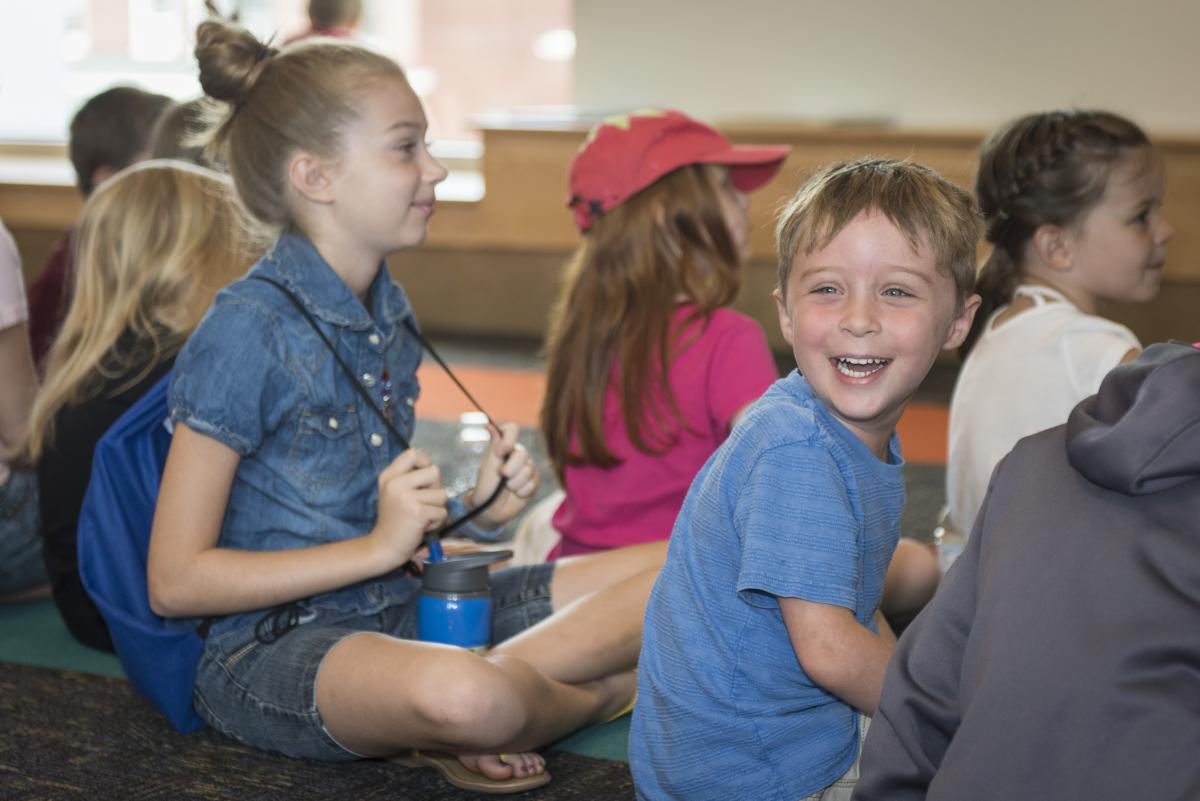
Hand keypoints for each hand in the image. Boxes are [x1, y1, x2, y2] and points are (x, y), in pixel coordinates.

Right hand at [370, 448, 447, 568]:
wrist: (384, 547)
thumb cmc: (394, 520)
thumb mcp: (393, 492)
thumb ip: (409, 478)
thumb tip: (433, 469)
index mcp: (389, 476)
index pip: (413, 453)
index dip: (426, 462)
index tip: (425, 478)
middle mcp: (395, 483)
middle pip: (434, 472)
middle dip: (436, 489)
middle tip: (424, 503)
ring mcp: (406, 497)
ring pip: (442, 494)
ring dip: (437, 508)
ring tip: (422, 516)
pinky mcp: (417, 512)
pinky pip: (442, 512)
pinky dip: (437, 522)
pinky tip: (423, 526)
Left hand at [466, 423, 538, 528]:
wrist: (490, 509)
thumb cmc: (486, 486)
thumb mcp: (488, 466)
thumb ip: (494, 445)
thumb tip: (488, 425)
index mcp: (505, 447)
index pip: (512, 430)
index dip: (508, 440)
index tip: (500, 452)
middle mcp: (518, 455)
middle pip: (522, 453)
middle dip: (510, 469)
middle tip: (501, 477)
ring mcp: (528, 468)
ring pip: (528, 470)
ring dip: (514, 483)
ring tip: (507, 488)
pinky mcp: (534, 482)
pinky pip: (532, 484)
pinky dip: (521, 492)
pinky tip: (515, 494)